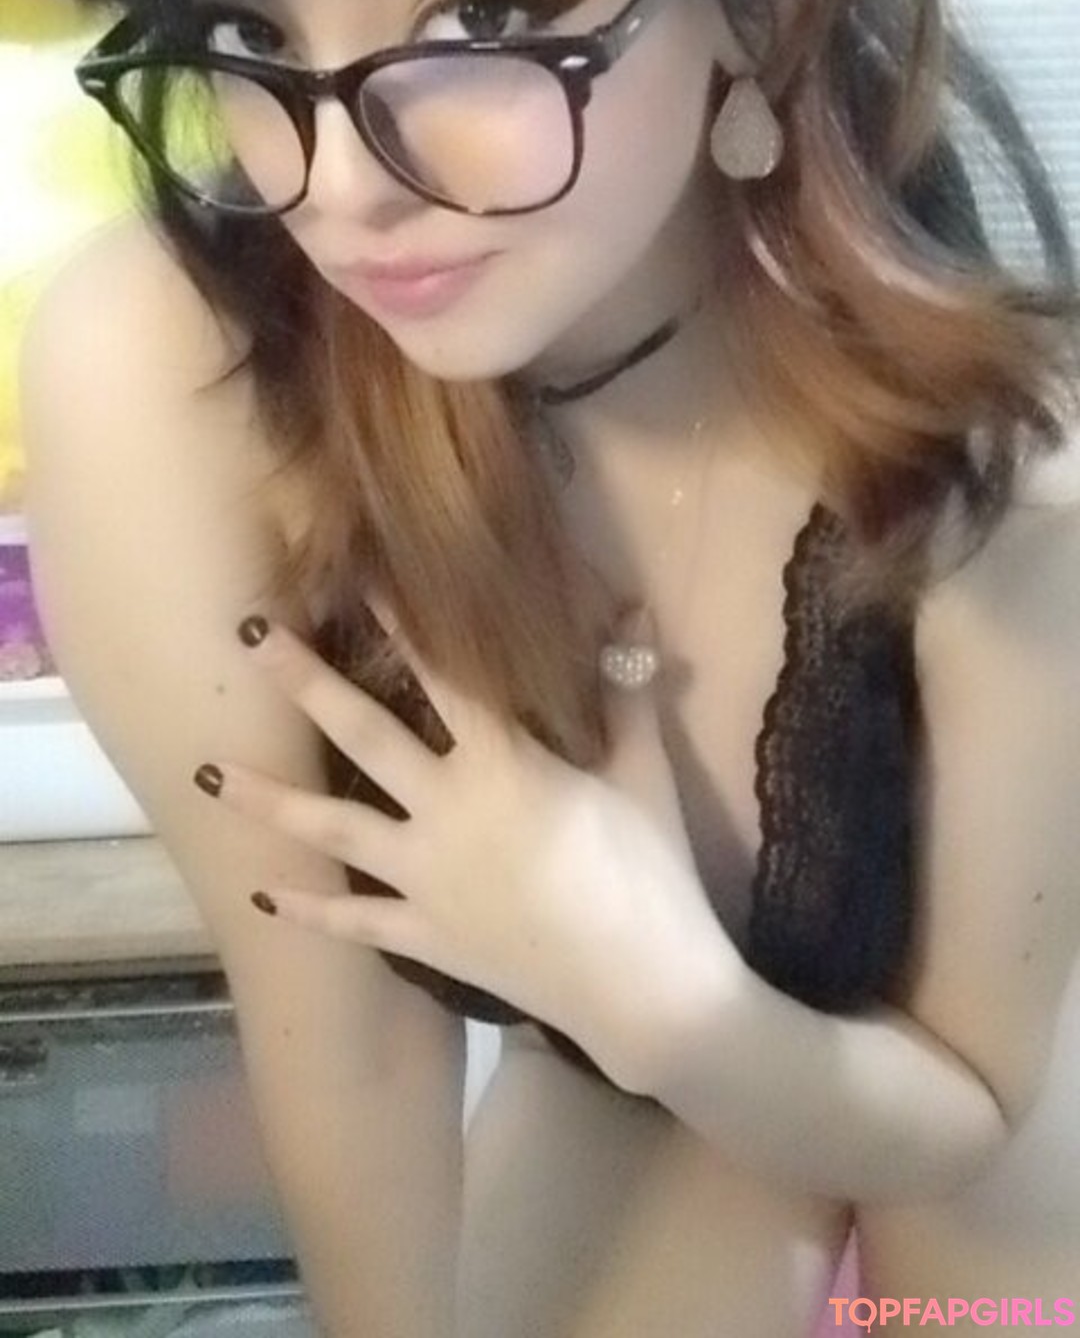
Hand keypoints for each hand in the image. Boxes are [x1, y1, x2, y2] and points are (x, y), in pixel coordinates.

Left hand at [196, 598, 732, 1087]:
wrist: (644, 991)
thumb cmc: (650, 876)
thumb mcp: (644, 777)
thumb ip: (627, 697)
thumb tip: (631, 620)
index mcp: (504, 765)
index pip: (445, 675)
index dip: (403, 622)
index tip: (360, 576)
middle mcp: (447, 813)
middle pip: (363, 735)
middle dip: (304, 683)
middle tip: (251, 639)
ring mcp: (426, 880)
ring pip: (333, 831)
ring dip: (269, 801)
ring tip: (208, 777)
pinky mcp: (425, 937)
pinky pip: (355, 922)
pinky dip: (310, 909)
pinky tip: (267, 894)